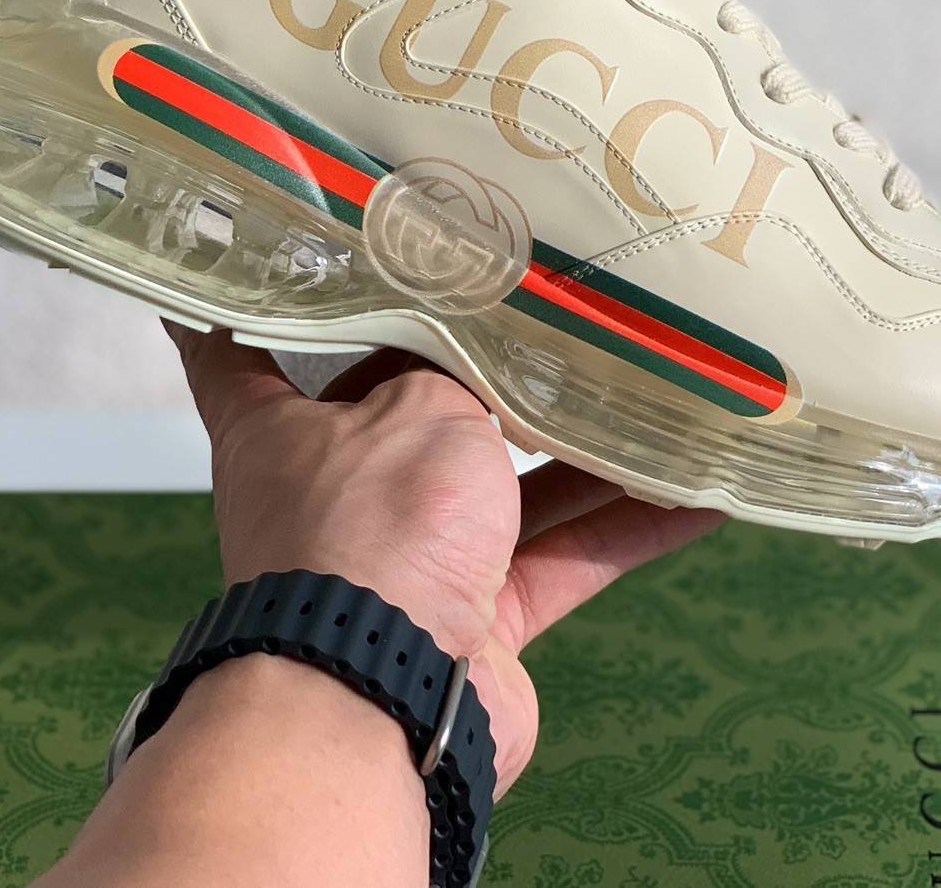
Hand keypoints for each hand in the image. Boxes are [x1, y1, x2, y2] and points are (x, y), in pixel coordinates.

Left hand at [166, 325, 722, 790]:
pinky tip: (701, 493)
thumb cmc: (374, 525)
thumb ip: (456, 373)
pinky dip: (627, 526)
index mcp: (277, 428)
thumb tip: (481, 363)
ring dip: (579, 444)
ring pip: (503, 482)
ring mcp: (407, 560)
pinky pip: (561, 555)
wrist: (388, 698)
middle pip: (403, 406)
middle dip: (472, 364)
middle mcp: (336, 490)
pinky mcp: (477, 622)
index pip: (239, 344)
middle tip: (541, 300)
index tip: (279, 242)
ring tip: (656, 386)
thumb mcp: (418, 405)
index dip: (260, 294)